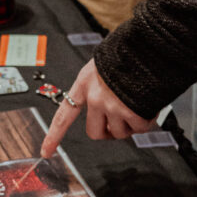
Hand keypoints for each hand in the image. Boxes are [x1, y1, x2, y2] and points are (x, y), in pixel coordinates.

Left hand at [40, 59, 154, 156]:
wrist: (151, 44)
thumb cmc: (130, 52)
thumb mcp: (105, 65)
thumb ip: (100, 87)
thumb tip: (107, 112)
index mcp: (84, 83)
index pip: (64, 115)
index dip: (54, 135)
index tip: (45, 152)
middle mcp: (94, 97)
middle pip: (94, 132)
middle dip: (108, 132)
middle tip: (121, 124)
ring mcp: (112, 105)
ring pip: (119, 133)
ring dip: (131, 125)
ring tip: (139, 106)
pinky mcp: (131, 111)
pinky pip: (139, 129)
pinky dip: (147, 122)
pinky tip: (150, 107)